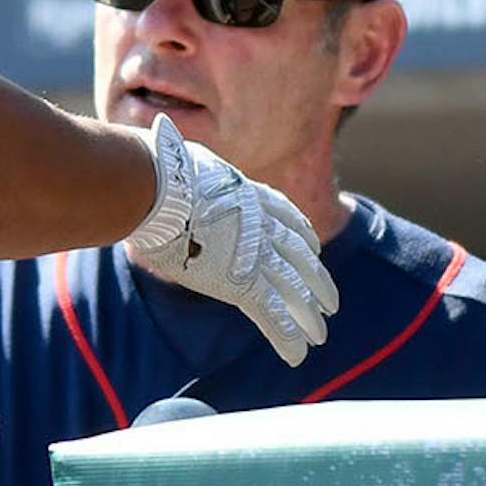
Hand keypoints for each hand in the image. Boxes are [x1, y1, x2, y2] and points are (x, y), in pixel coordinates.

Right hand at [125, 112, 338, 363]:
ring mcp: (256, 255)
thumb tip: (156, 131)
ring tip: (319, 334)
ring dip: (308, 315)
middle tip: (329, 302)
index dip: (303, 238)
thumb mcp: (178, 154)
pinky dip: (286, 337)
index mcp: (250, 196)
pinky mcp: (242, 283)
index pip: (287, 218)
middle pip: (300, 258)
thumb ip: (181, 155)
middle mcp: (262, 226)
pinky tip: (297, 353)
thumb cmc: (158, 169)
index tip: (312, 248)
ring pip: (293, 291)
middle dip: (317, 282)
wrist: (159, 185)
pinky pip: (272, 315)